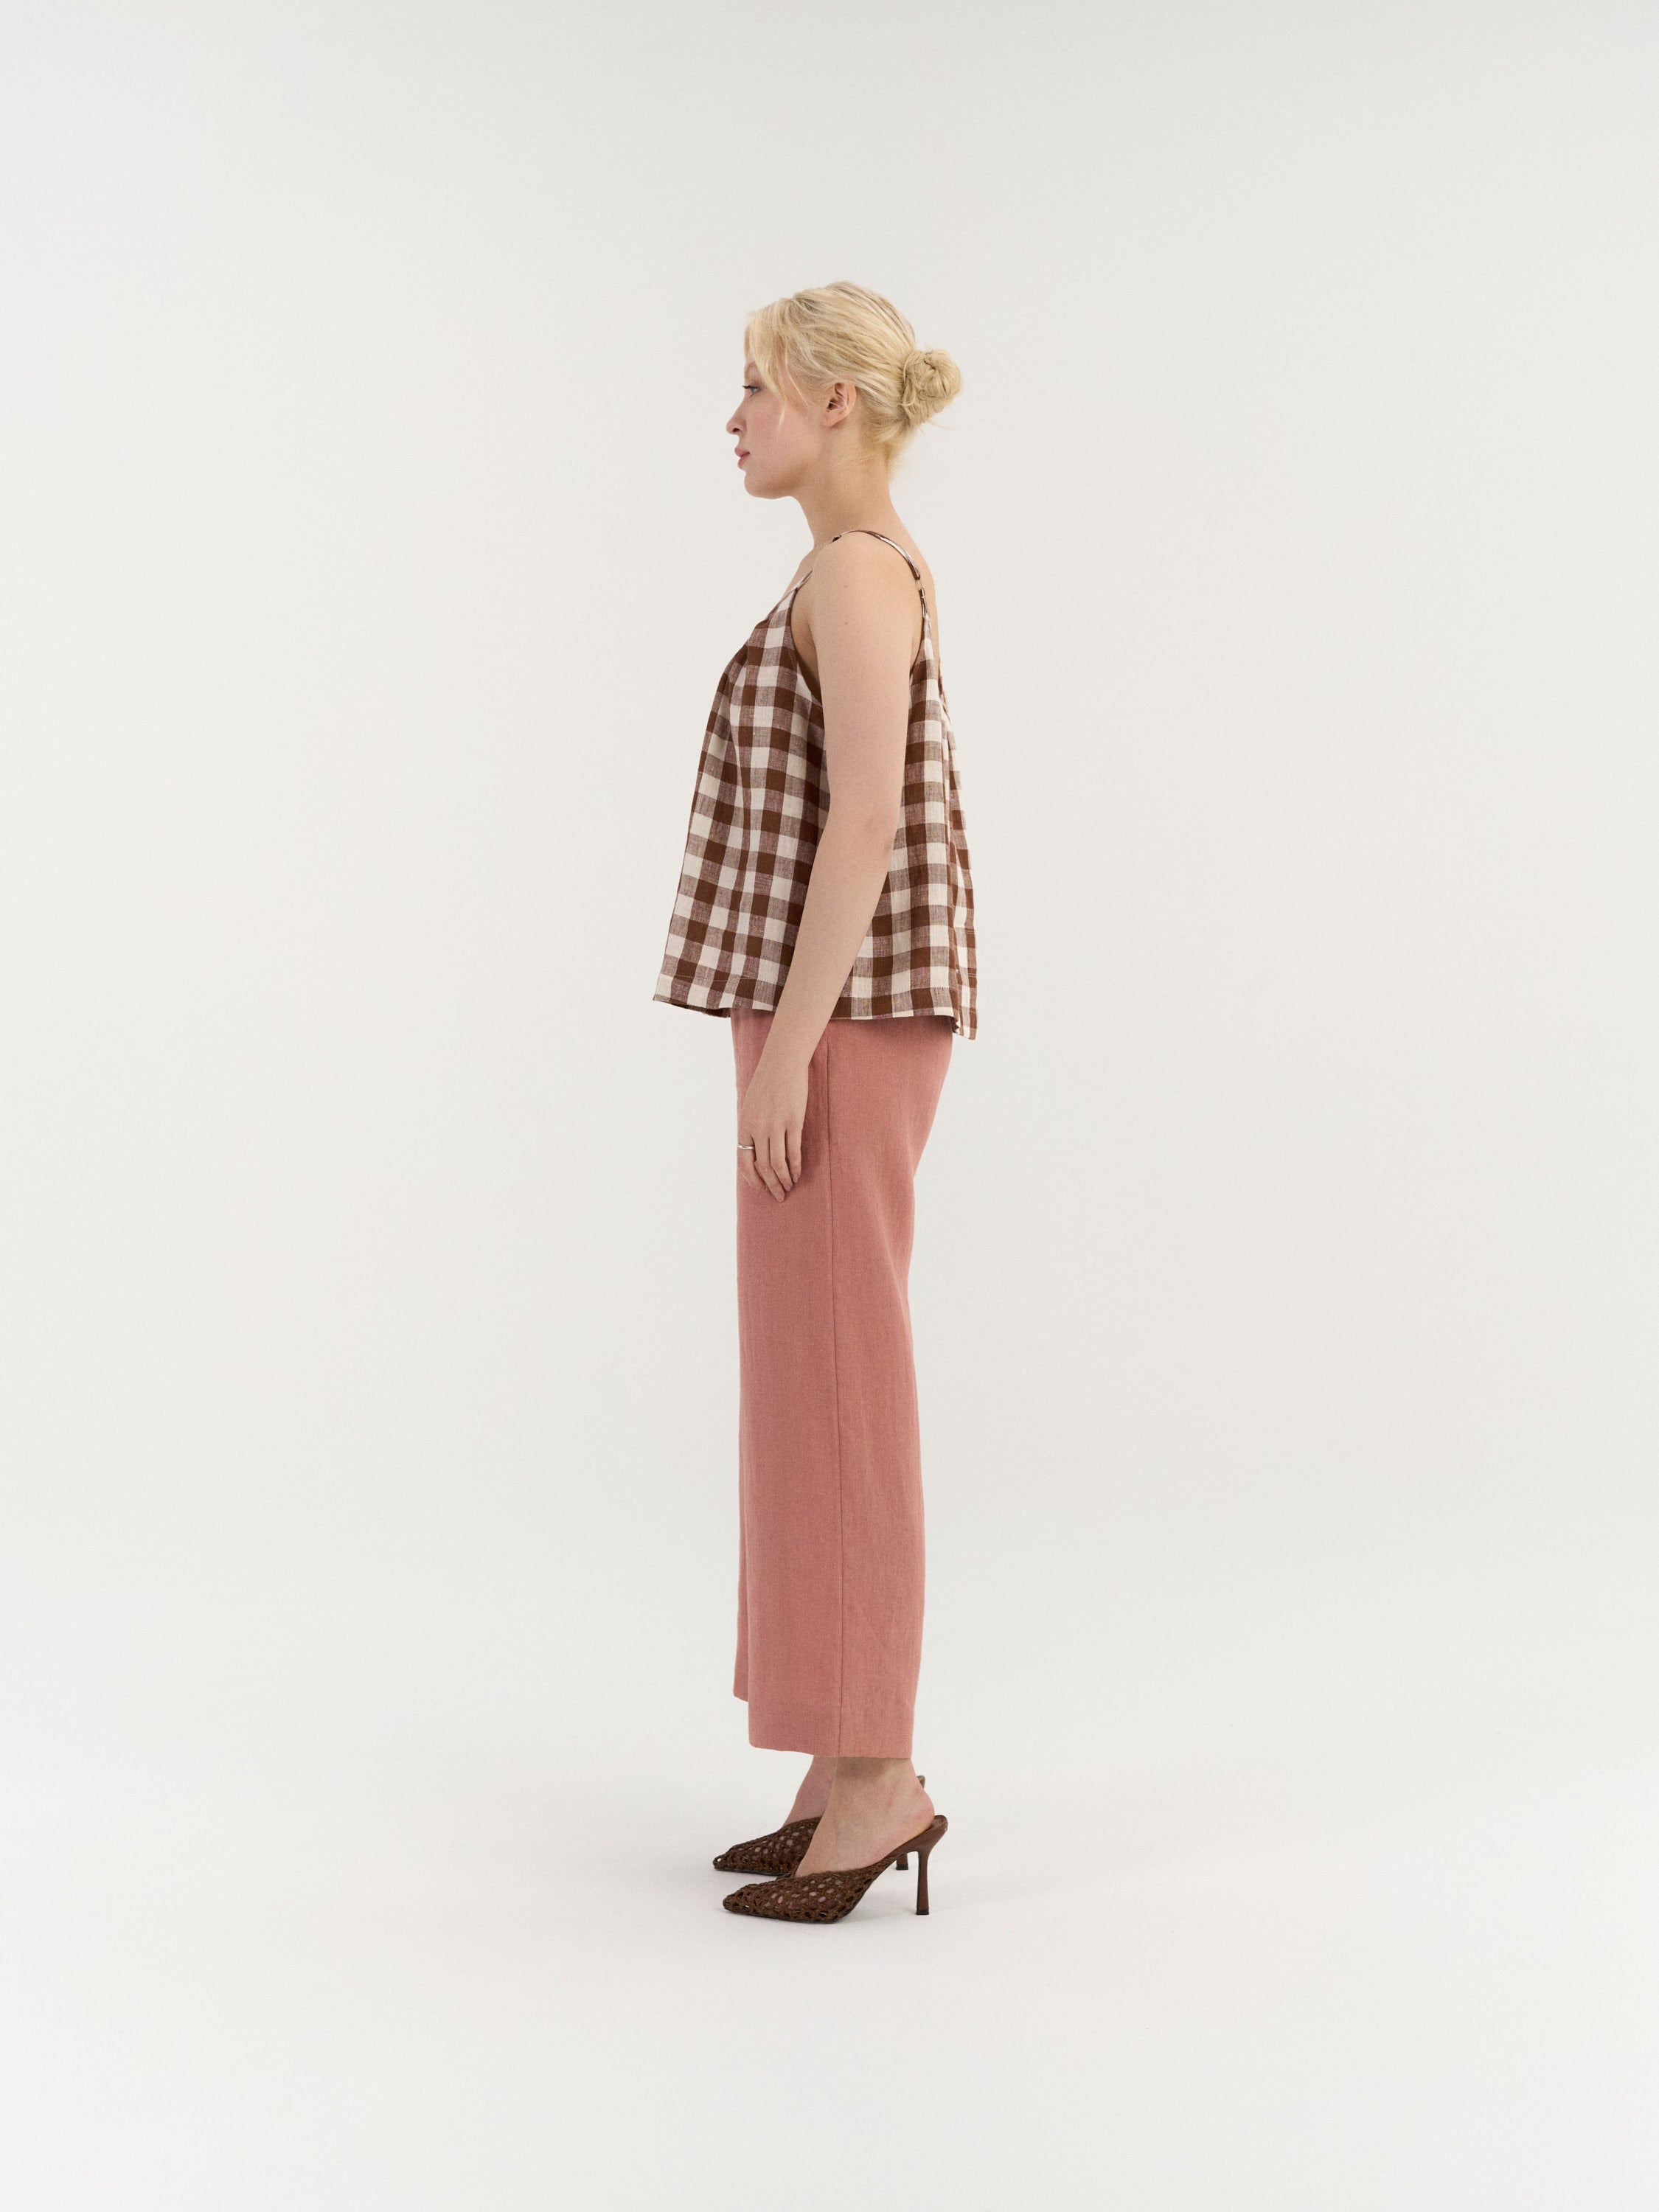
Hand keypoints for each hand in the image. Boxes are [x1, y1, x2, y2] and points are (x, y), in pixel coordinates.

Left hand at [738, 1046, 807, 1200]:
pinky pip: (794, 1151)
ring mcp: (775, 1125)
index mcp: (744, 1126)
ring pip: (778, 1163)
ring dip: (783, 1180)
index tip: (761, 1189)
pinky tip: (798, 1174)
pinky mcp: (793, 1121)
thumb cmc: (766, 1084)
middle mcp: (758, 1129)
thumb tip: (753, 1151)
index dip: (753, 1180)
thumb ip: (751, 1128)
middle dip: (771, 1185)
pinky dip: (796, 1167)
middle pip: (763, 1167)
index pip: (744, 1163)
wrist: (781, 1063)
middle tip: (779, 1196)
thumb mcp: (750, 1106)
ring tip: (789, 1187)